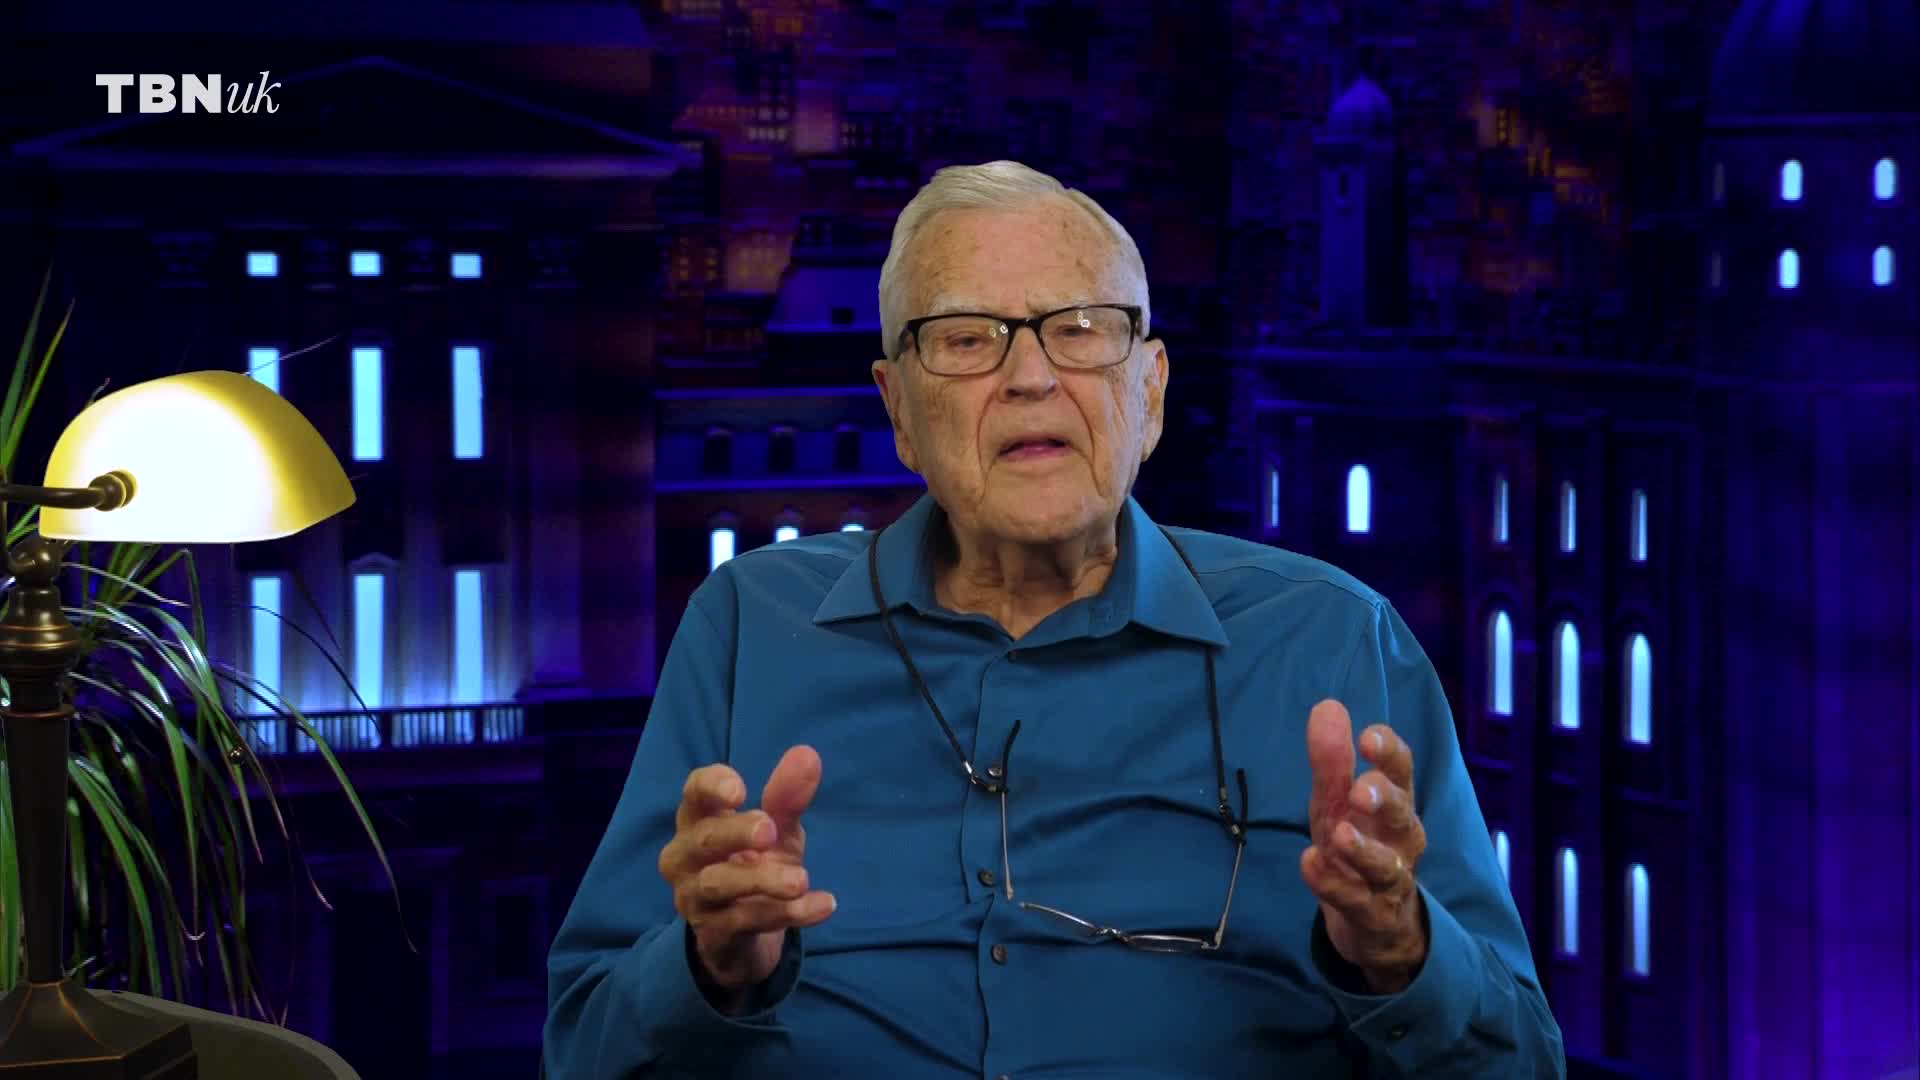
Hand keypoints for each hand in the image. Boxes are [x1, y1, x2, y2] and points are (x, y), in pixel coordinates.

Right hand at [657, 745, 836, 1002]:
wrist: (741, 933)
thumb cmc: (753, 863)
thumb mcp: (775, 830)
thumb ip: (786, 797)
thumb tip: (808, 755)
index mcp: (697, 819)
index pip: (694, 793)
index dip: (712, 787)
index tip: (740, 790)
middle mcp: (685, 856)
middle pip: (703, 838)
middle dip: (736, 832)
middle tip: (770, 830)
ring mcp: (694, 896)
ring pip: (719, 884)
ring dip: (761, 879)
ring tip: (801, 879)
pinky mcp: (713, 931)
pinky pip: (748, 920)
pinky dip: (787, 913)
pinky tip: (823, 904)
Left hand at [1300, 699, 1428, 993]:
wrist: (1377, 924)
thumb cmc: (1361, 844)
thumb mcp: (1338, 802)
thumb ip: (1332, 760)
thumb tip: (1327, 706)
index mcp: (1395, 804)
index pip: (1401, 772)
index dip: (1389, 754)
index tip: (1369, 736)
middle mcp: (1400, 841)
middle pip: (1403, 816)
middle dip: (1384, 800)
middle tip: (1361, 788)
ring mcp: (1389, 881)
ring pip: (1387, 866)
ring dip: (1364, 850)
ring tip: (1340, 834)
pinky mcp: (1372, 915)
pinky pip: (1355, 900)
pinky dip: (1332, 884)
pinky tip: (1310, 864)